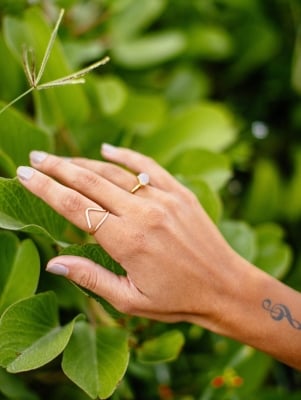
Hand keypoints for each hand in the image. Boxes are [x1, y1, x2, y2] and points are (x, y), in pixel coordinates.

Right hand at [16, 144, 249, 327]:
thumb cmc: (177, 299)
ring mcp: (164, 199)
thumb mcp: (129, 300)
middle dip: (58, 168)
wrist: (225, 287)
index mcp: (126, 241)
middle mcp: (143, 213)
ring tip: (62, 159)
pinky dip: (126, 157)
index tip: (25, 176)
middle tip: (35, 159)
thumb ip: (90, 278)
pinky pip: (148, 167)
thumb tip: (53, 263)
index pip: (75, 208)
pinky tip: (107, 149)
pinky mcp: (180, 192)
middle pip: (90, 182)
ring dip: (85, 162)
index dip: (46, 189)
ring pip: (115, 173)